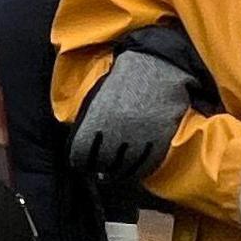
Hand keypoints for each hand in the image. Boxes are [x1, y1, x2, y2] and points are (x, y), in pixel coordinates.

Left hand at [70, 47, 195, 187]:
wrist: (156, 66)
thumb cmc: (122, 81)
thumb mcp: (97, 99)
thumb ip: (89, 124)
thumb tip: (84, 148)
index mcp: (95, 121)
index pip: (80, 154)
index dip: (80, 162)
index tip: (82, 164)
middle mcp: (116, 132)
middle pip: (102, 163)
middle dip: (99, 168)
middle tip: (100, 171)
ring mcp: (139, 137)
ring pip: (125, 167)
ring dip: (118, 173)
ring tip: (115, 174)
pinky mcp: (160, 138)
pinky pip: (147, 163)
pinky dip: (139, 170)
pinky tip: (135, 171)